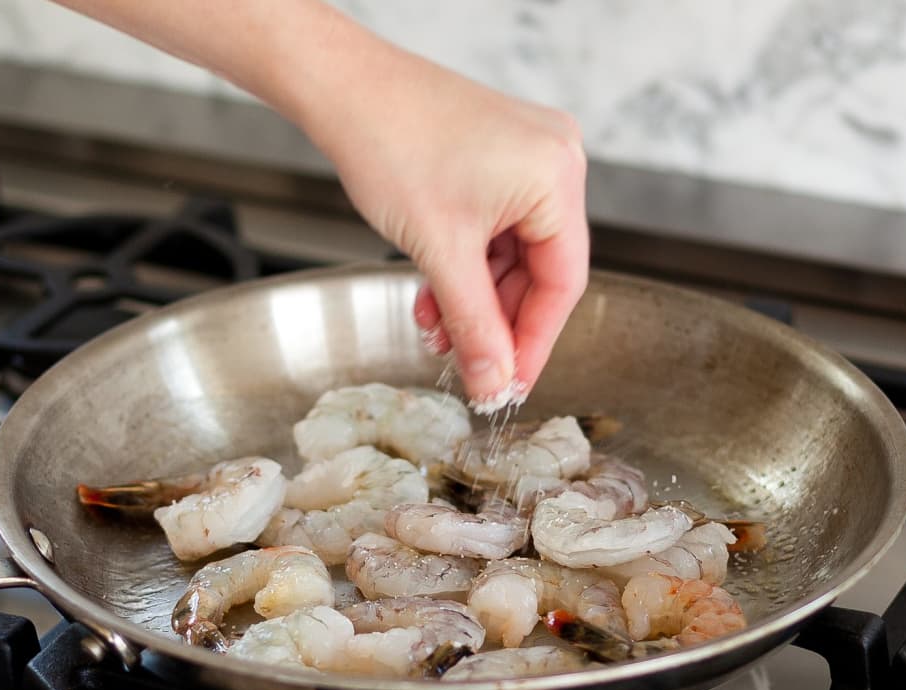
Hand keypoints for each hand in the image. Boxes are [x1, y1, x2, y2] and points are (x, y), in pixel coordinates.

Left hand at [306, 51, 588, 406]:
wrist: (343, 88)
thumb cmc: (390, 141)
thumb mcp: (440, 252)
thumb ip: (474, 326)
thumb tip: (495, 381)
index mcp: (557, 178)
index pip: (562, 284)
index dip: (534, 343)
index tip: (509, 385)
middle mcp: (553, 162)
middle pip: (538, 272)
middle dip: (495, 323)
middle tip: (469, 368)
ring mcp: (525, 158)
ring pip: (510, 257)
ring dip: (473, 301)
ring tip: (436, 331)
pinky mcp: (495, 159)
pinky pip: (493, 231)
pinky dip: (464, 268)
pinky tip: (432, 296)